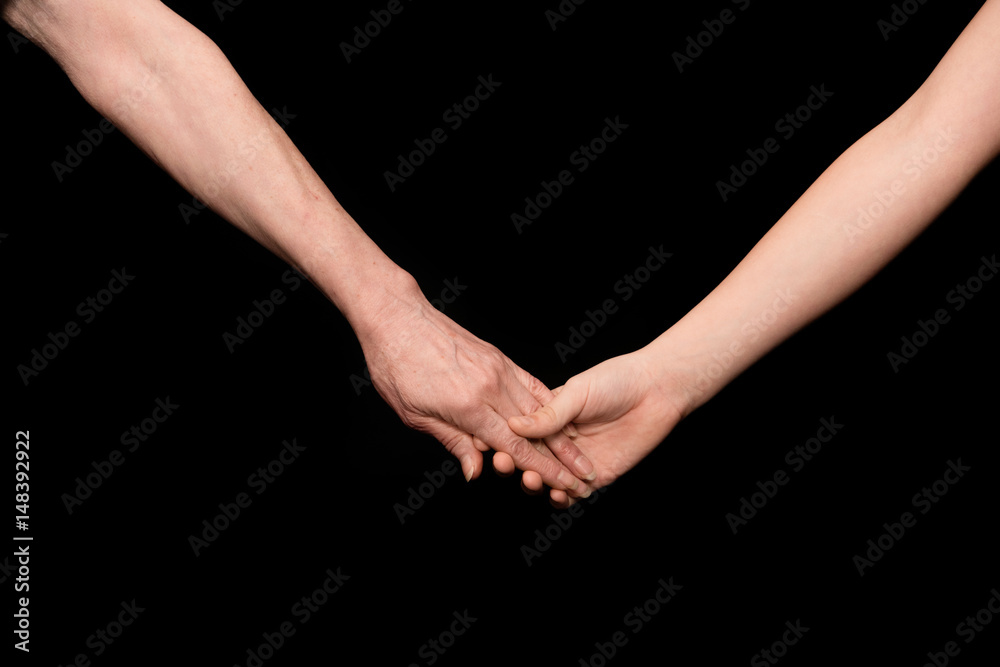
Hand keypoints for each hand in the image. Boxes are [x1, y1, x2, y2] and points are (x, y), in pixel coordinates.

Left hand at [359, 290, 595, 495]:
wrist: (397, 319)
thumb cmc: (397, 367)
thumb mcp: (416, 416)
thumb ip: (454, 442)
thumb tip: (476, 472)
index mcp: (469, 407)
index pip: (516, 447)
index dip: (545, 470)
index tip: (566, 484)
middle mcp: (491, 386)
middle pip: (536, 430)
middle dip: (562, 457)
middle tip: (585, 476)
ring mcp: (498, 369)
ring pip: (538, 408)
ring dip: (561, 433)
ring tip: (578, 453)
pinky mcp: (498, 357)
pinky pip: (530, 383)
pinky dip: (546, 403)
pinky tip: (560, 416)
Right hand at [494, 349, 689, 505]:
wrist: (657, 392)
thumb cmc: (617, 381)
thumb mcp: (576, 393)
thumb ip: (547, 414)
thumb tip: (513, 425)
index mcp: (548, 416)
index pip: (516, 433)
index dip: (500, 440)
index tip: (484, 443)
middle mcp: (558, 440)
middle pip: (526, 459)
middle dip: (513, 464)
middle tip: (505, 463)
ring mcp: (575, 460)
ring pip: (546, 480)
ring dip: (535, 483)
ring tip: (533, 479)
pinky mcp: (596, 476)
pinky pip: (572, 494)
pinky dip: (562, 498)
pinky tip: (558, 494)